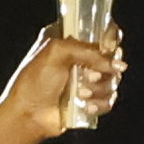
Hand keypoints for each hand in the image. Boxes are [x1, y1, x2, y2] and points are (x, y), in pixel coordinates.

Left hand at [0, 31, 121, 143]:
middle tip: (90, 75)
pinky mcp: (90, 99)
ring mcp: (86, 79)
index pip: (99, 28)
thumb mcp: (57, 53)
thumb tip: (116, 65)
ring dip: (98, 88)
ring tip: (80, 93)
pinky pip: (109, 99)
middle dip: (104, 68)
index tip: (108, 47)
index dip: (109, 36)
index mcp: (69, 39)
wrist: (27, 115)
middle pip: (112, 55)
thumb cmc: (34, 81)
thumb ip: (88, 51)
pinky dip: (99, 103)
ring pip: (112, 79)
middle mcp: (79, 57)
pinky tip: (85, 106)